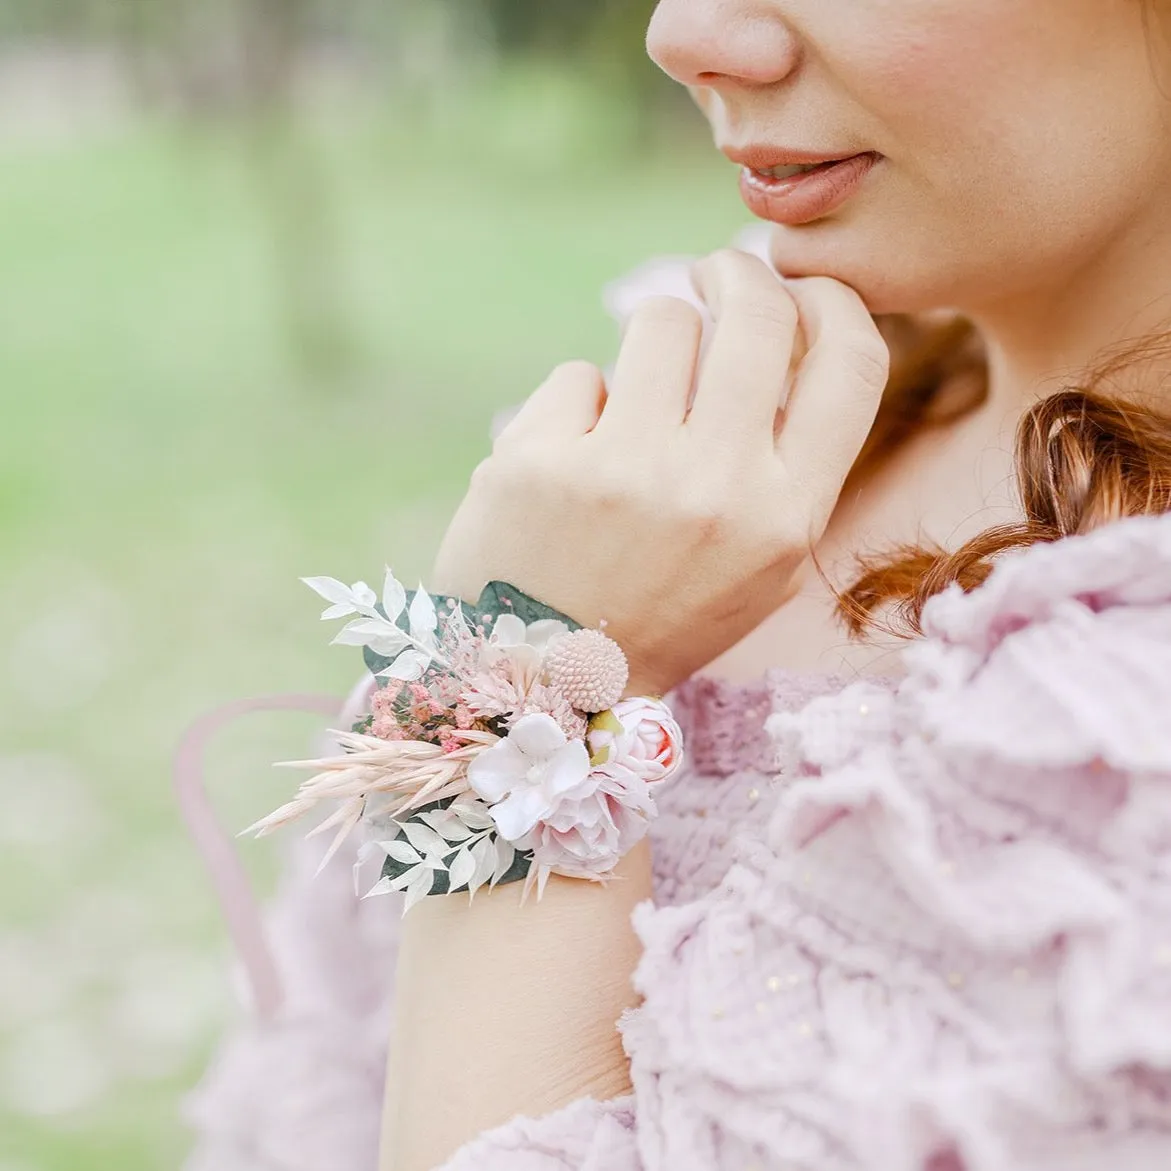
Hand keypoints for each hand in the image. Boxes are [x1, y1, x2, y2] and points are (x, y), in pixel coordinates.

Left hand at [432, 250, 889, 695]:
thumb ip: (790, 462)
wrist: (545, 684)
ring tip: (634, 403)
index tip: (802, 287)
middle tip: (716, 273)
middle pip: (757, 312)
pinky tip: (570, 464)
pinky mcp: (536, 460)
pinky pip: (578, 375)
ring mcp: (622, 470)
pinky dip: (577, 408)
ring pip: (661, 321)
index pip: (853, 362)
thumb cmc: (664, 614)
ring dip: (652, 345)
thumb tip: (792, 331)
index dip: (834, 301)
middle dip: (738, 273)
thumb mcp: (761, 564)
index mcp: (786, 518)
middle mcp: (715, 487)